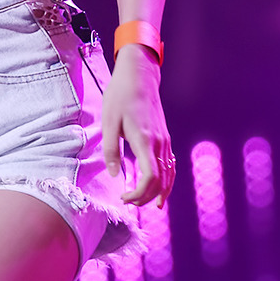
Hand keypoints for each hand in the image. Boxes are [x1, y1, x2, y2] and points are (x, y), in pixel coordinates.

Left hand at [101, 45, 174, 207]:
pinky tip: (160, 189)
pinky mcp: (165, 138)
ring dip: (157, 192)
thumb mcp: (109, 122)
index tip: (124, 197)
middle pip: (161, 181)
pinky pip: (170, 166)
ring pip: (169, 175)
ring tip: (144, 203)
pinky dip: (166, 181)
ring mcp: (165, 141)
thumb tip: (114, 175)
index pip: (151, 177)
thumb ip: (111, 150)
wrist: (139, 77)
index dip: (140, 193)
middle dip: (146, 197)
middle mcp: (159, 143)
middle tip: (127, 202)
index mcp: (145, 140)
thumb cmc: (120, 97)